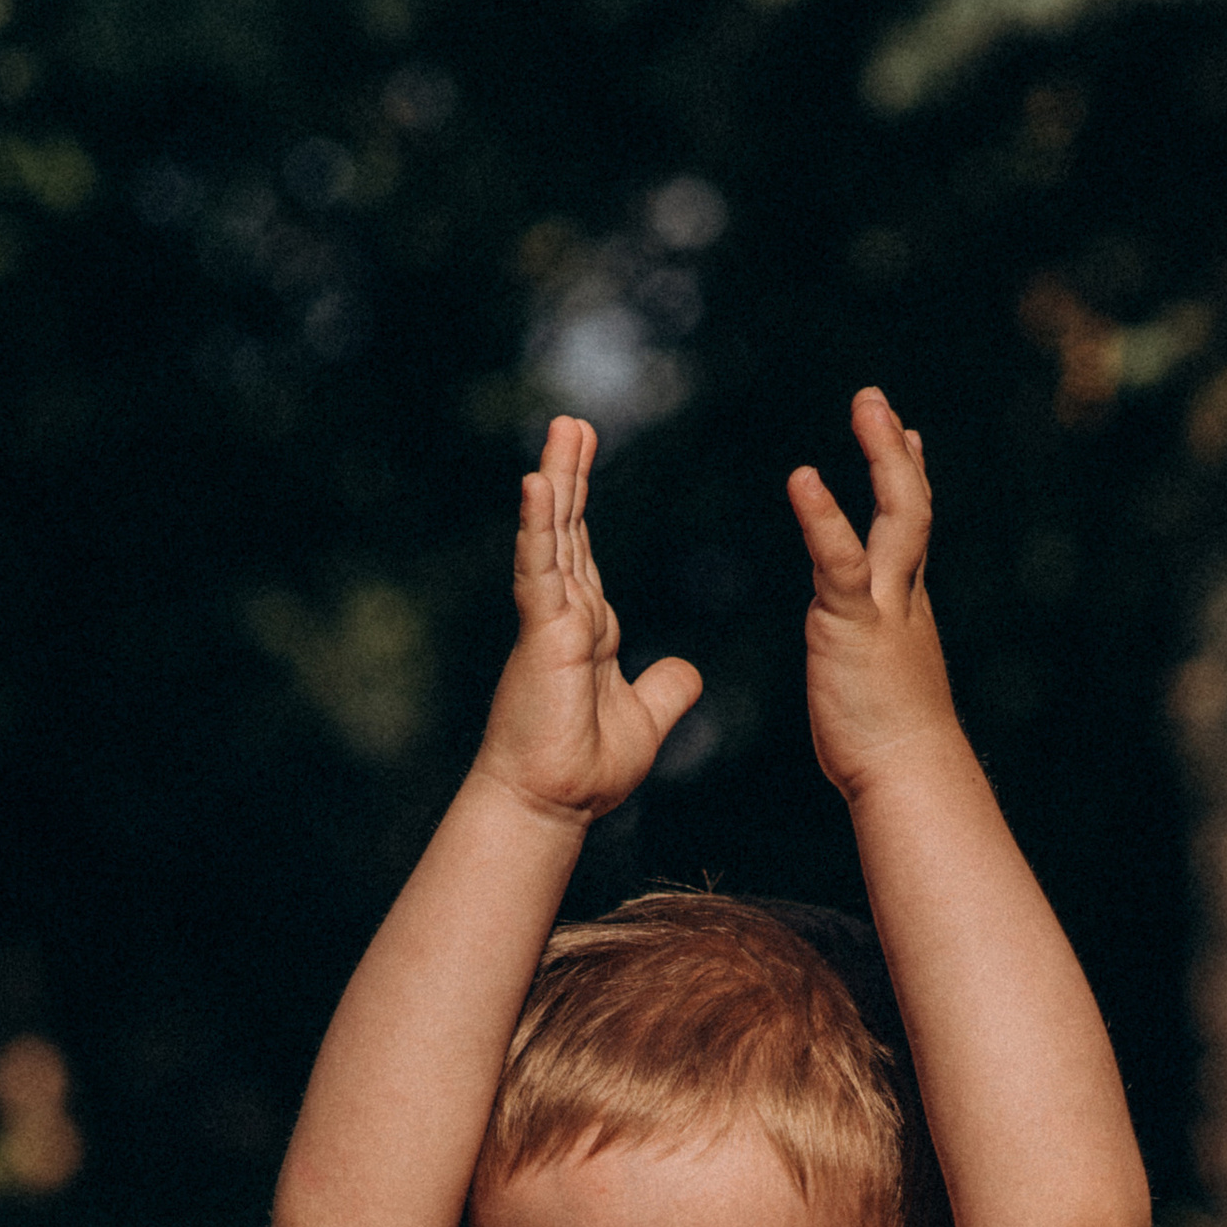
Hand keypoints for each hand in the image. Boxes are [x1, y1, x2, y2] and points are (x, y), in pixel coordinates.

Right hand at [475, 416, 702, 825]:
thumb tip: (690, 670)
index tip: (584, 459)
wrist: (552, 803)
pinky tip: (536, 483)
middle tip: (573, 422)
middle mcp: (564, 617)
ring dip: (555, 481)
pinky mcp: (541, 633)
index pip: (584, 553)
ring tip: (563, 430)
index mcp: (586, 631)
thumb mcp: (644, 720)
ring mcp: (549, 621)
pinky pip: (538, 569)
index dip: (582, 505)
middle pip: (567, 530)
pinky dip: (537, 526)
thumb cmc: (584, 770)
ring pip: (552, 536)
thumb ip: (666, 690)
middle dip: (570, 475)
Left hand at [790, 389, 965, 803]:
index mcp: (904, 610)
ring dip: (884, 457)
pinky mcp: (852, 625)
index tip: (908, 438)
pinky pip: (838, 560)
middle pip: (910, 508)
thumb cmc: (891, 750)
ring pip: (895, 516)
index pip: (908, 533)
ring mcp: (883, 607)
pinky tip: (804, 478)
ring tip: (869, 406)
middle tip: (876, 401)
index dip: (907, 482)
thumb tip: (864, 670)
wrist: (908, 776)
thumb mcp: (882, 688)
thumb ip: (871, 661)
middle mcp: (903, 597)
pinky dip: (823, 517)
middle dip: (896, 452)